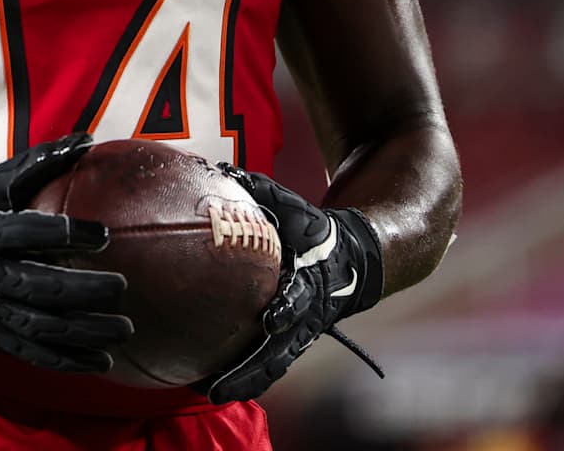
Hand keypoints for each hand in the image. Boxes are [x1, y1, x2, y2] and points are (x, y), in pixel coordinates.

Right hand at [0, 132, 131, 372]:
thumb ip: (37, 164)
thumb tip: (86, 140)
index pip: (31, 233)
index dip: (68, 234)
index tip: (104, 235)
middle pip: (41, 286)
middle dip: (85, 291)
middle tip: (121, 288)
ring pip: (41, 326)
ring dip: (84, 331)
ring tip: (123, 329)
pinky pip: (30, 352)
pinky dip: (66, 361)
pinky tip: (99, 362)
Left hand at [206, 165, 385, 402]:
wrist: (353, 258)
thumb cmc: (313, 228)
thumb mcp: (294, 207)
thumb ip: (258, 190)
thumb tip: (216, 169)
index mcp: (310, 281)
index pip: (300, 296)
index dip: (287, 307)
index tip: (271, 317)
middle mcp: (307, 314)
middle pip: (281, 348)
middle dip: (254, 368)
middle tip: (221, 385)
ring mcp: (301, 333)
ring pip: (273, 364)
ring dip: (244, 380)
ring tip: (210, 394)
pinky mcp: (292, 341)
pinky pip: (267, 363)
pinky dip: (245, 376)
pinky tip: (210, 384)